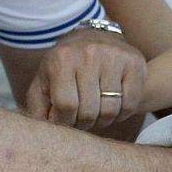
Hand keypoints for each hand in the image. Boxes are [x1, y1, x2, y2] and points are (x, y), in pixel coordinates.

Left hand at [25, 27, 145, 130]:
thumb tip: (46, 133)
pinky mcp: (134, 62)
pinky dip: (121, 114)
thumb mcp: (43, 82)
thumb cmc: (65, 67)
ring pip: (110, 110)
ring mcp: (114, 56)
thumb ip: (37, 109)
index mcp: (62, 58)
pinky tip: (113, 106)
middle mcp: (89, 53)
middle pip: (89, 110)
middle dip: (84, 123)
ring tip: (96, 114)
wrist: (94, 38)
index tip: (66, 120)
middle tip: (82, 119)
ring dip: (103, 120)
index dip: (65, 122)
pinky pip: (131, 104)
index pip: (66, 105)